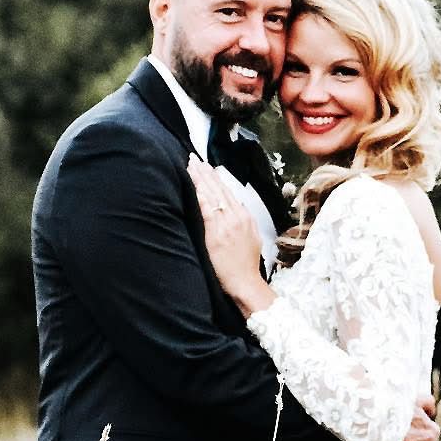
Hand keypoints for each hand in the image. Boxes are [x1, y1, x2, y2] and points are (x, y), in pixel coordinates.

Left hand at [187, 154, 272, 314]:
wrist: (245, 282)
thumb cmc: (245, 266)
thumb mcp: (251, 239)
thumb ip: (241, 223)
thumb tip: (234, 213)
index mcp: (245, 217)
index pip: (228, 191)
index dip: (216, 177)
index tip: (206, 167)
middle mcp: (237, 216)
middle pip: (219, 188)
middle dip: (205, 172)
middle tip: (194, 158)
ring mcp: (228, 223)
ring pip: (213, 194)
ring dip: (200, 178)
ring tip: (190, 165)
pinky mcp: (217, 232)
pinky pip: (207, 208)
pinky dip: (200, 195)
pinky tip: (193, 184)